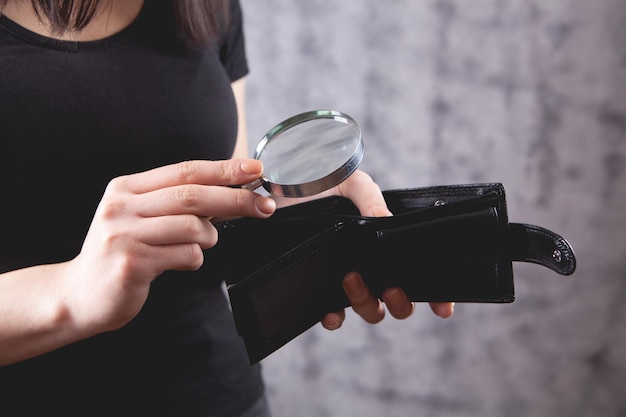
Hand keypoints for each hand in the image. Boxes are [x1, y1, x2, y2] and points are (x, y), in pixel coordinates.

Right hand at [64, 159, 275, 333]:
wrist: (79, 296)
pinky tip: (181, 262)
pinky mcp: (131, 264)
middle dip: (236, 199)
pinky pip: (186, 256)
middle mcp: (122, 206)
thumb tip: (231, 191)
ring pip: (193, 227)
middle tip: (264, 206)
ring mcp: (124, 235)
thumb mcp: (141, 218)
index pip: (185, 171)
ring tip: (200, 244)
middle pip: (193, 196)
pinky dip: (195, 259)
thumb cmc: (123, 253)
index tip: (255, 170)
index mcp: (127, 188)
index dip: (224, 169)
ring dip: (210, 237)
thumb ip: (177, 203)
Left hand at [313, 170, 453, 329]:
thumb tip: (385, 219)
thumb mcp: (352, 184)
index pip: (421, 275)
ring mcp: (350, 281)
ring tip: (350, 278)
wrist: (286, 190)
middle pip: (398, 302)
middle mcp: (374, 268)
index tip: (443, 309)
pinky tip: (331, 312)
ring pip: (370, 310)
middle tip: (390, 288)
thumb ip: (371, 198)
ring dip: (366, 303)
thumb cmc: (325, 185)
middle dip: (400, 303)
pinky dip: (335, 319)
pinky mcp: (322, 288)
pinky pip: (334, 316)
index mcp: (388, 245)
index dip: (437, 295)